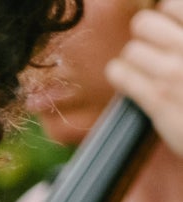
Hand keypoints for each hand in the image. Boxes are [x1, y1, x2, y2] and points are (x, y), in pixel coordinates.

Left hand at [109, 1, 182, 156]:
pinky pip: (120, 73)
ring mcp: (175, 72)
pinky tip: (129, 81)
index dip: (167, 18)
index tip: (170, 29)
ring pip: (131, 49)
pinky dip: (120, 75)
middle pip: (143, 23)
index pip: (172, 5)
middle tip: (153, 49)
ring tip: (144, 69)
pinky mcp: (158, 98)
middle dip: (144, 36)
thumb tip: (170, 22)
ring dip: (133, 59)